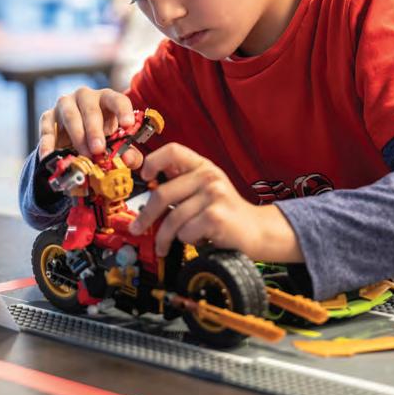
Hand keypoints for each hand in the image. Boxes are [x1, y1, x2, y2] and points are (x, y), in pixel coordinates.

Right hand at [38, 86, 142, 168]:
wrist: (75, 140)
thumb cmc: (103, 137)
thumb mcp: (118, 144)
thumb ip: (129, 154)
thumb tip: (128, 158)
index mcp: (107, 99)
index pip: (117, 100)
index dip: (123, 111)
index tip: (128, 125)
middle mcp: (86, 97)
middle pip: (91, 109)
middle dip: (95, 130)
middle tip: (98, 149)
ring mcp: (65, 104)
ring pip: (70, 115)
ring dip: (77, 136)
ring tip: (84, 154)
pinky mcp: (48, 116)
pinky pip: (47, 128)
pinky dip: (48, 143)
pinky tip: (49, 155)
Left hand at [129, 143, 301, 261]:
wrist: (255, 230)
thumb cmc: (223, 211)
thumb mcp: (204, 188)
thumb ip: (180, 182)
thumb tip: (145, 183)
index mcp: (203, 165)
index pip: (172, 151)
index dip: (153, 161)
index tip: (145, 177)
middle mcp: (209, 176)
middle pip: (162, 193)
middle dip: (146, 216)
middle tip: (138, 229)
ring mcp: (214, 195)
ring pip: (172, 219)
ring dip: (166, 236)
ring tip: (167, 244)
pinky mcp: (216, 217)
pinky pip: (185, 232)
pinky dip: (186, 240)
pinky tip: (197, 239)